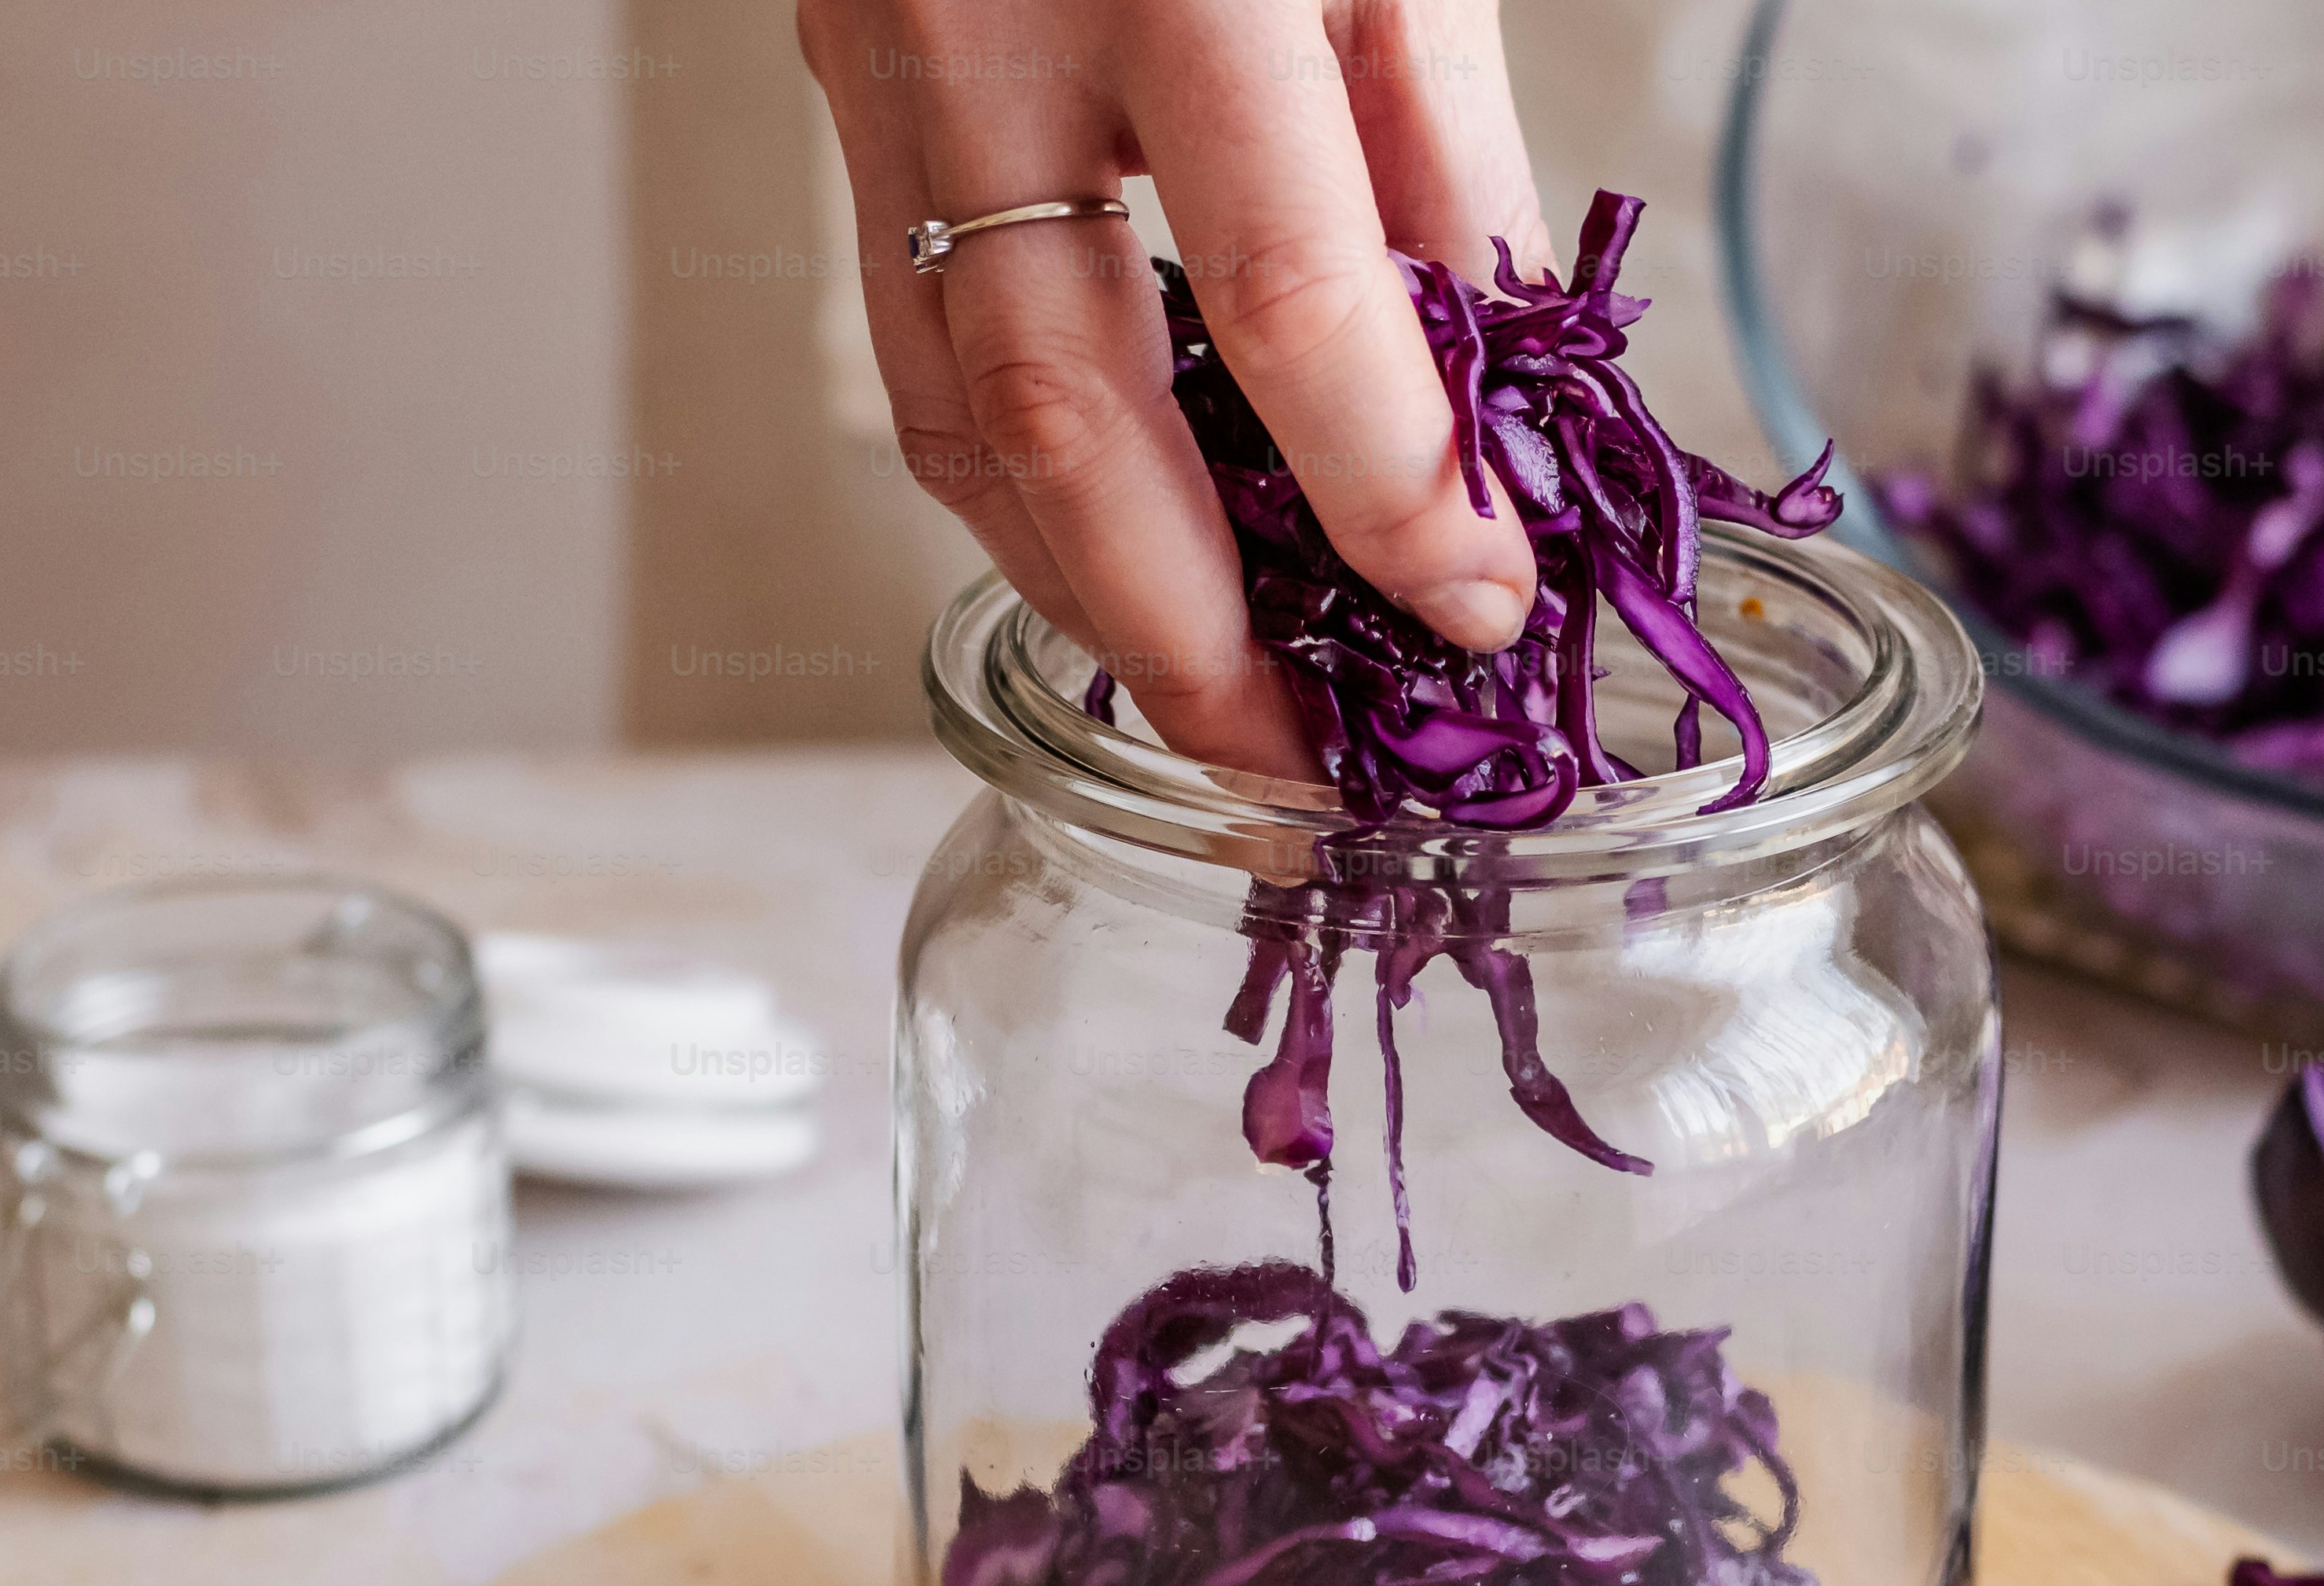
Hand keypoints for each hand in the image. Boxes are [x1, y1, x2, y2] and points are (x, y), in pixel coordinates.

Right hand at [802, 0, 1547, 776]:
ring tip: (1204, 691)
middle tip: (1284, 773)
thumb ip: (1442, 158)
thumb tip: (1478, 416)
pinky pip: (913, 331)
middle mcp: (989, 34)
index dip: (1388, 490)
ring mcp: (882, 69)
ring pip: (948, 407)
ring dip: (1078, 585)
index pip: (1285, 301)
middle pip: (1060, 415)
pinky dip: (1013, 473)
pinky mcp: (846, 88)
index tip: (1472, 605)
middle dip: (1182, 639)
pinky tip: (1109, 538)